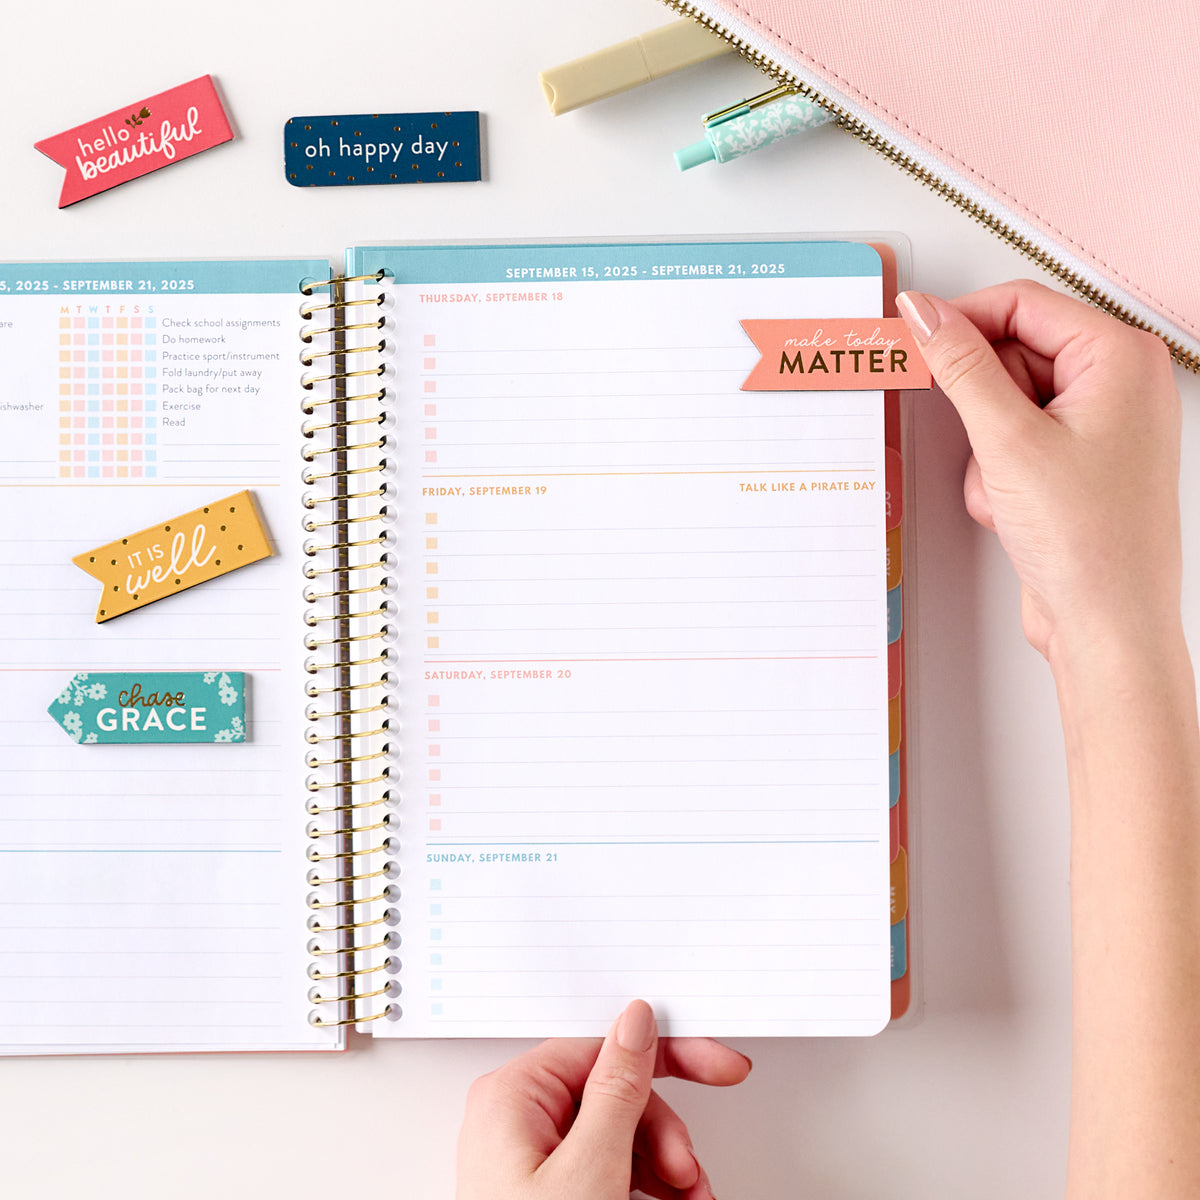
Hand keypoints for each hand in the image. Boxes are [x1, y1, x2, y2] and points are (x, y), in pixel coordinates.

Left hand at [457, 999, 750, 1199]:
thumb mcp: (589, 1170)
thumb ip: (617, 1090)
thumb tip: (635, 1023)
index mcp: (514, 1096)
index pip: (605, 1045)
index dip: (670, 1056)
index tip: (722, 1067)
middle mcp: (518, 1119)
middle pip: (618, 1096)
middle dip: (666, 1137)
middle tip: (689, 1175)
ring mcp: (531, 1160)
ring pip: (621, 1138)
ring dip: (664, 1174)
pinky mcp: (548, 1193)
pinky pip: (609, 1172)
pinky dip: (646, 1193)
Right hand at [897, 281, 1182, 663]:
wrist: (1107, 623)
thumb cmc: (1090, 539)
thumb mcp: (1007, 440)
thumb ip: (960, 366)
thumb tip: (926, 314)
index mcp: (1120, 358)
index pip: (1023, 305)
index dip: (961, 319)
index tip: (912, 335)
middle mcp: (1116, 384)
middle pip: (1012, 355)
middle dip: (981, 407)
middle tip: (980, 445)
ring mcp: (1096, 425)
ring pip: (1005, 405)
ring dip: (987, 449)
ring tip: (1008, 489)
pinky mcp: (1074, 462)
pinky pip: (1013, 443)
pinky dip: (997, 473)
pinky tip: (1013, 508)